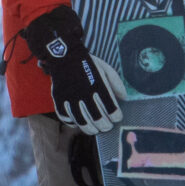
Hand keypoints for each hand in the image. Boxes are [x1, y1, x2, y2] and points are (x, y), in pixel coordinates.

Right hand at [20, 4, 120, 133]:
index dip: (116, 117)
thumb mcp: (106, 69)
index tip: (117, 117)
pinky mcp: (59, 101)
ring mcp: (71, 99)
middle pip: (99, 120)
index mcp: (99, 87)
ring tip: (95, 129)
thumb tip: (125, 99)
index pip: (112, 110)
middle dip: (106, 126)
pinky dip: (73, 123)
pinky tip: (79, 123)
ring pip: (83, 123)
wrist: (64, 56)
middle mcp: (85, 95)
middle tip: (107, 126)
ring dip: (91, 129)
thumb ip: (117, 84)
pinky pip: (66, 118)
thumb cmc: (88, 63)